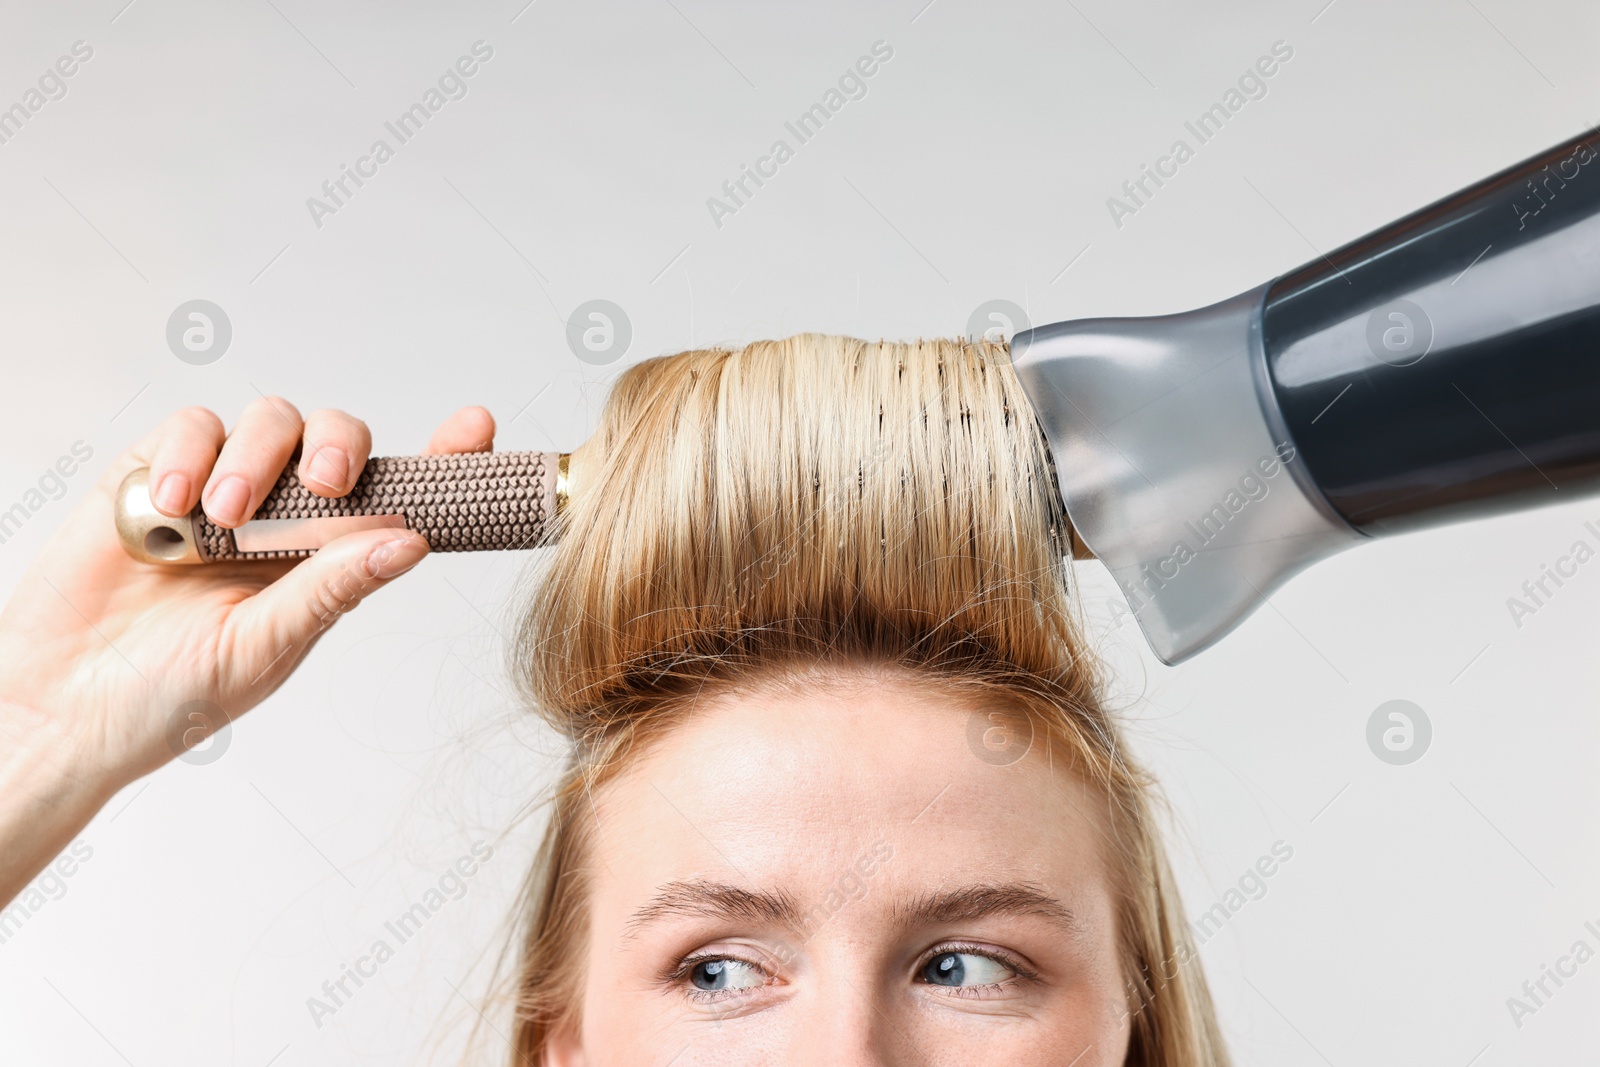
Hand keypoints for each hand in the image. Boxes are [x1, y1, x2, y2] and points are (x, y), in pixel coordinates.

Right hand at [0, 398, 494, 897]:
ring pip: (270, 421)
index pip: (400, 495)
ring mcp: (222, 488)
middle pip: (339, 438)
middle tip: (328, 481)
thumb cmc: (170, 695)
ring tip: (224, 521)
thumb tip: (412, 540)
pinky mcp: (155, 471)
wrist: (62, 705)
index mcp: (329, 558)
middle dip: (341, 446)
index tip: (478, 430)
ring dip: (257, 460)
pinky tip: (173, 509)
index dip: (443, 458)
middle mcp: (286, 516)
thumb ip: (331, 589)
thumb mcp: (263, 649)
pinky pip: (191, 425)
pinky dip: (190, 454)